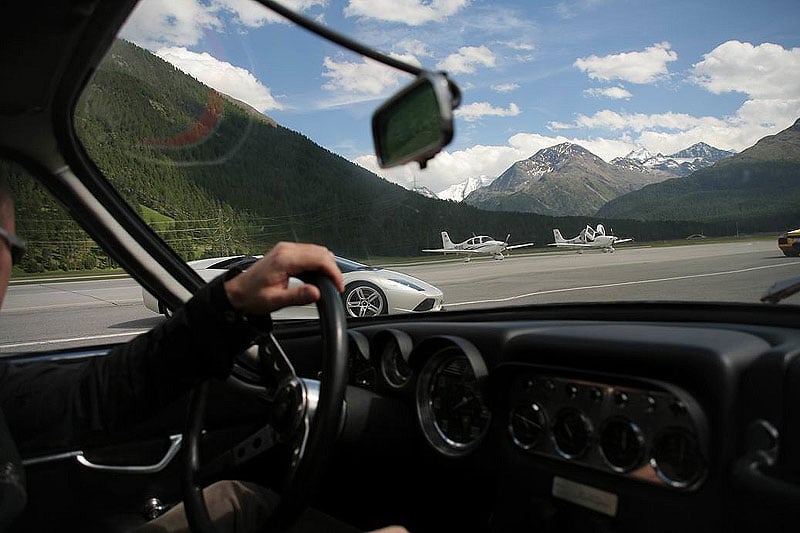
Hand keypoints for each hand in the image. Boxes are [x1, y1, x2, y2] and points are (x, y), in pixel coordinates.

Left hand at [222, 242, 343, 314]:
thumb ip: (297, 296)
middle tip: (335, 286)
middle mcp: (286, 250)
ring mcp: (286, 249)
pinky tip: (318, 276)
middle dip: (332, 269)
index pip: (319, 259)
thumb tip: (316, 293)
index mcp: (285, 259)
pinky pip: (309, 253)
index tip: (338, 286)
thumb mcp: (276, 301)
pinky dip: (318, 263)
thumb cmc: (252, 296)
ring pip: (317, 251)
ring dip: (326, 265)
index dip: (333, 272)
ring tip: (328, 283)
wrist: (238, 292)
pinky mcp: (287, 252)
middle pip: (321, 252)